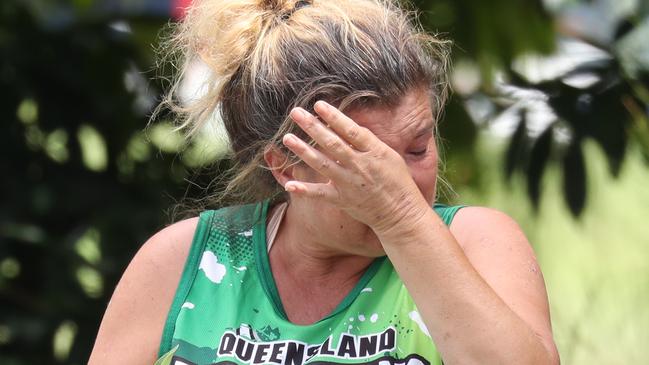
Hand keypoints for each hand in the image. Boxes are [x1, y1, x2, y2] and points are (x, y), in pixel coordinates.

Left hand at [282, 100, 430, 234]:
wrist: (400, 212)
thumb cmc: (397, 180)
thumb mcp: (389, 155)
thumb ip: (368, 141)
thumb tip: (348, 124)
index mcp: (374, 152)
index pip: (351, 131)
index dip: (334, 117)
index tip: (318, 104)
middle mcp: (360, 166)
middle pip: (332, 144)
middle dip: (313, 127)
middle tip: (295, 113)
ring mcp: (349, 184)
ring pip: (322, 164)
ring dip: (303, 151)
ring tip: (287, 138)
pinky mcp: (342, 200)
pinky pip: (320, 194)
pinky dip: (305, 190)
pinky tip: (289, 184)